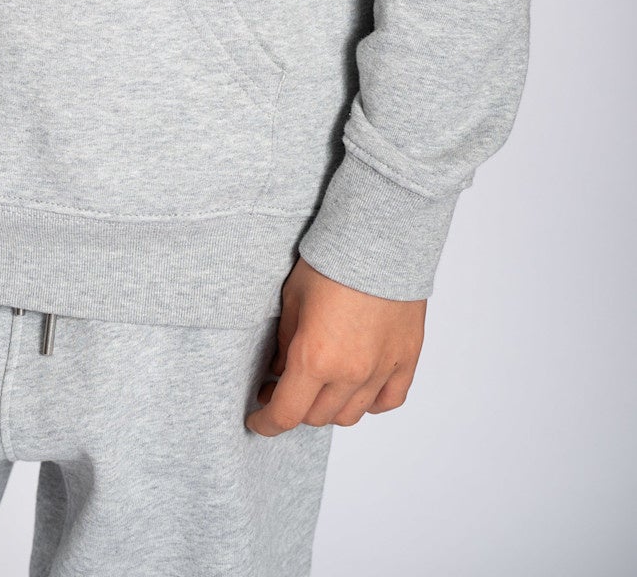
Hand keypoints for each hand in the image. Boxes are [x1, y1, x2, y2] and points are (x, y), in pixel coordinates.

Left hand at [245, 255, 425, 434]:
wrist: (380, 238)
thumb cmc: (331, 262)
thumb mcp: (292, 299)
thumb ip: (286, 344)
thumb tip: (281, 371)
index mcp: (315, 359)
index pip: (286, 415)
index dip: (266, 423)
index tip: (257, 420)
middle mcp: (350, 374)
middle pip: (317, 417)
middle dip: (294, 407)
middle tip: (281, 387)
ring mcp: (381, 371)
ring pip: (350, 415)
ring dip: (329, 407)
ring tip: (318, 386)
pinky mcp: (406, 360)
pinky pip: (387, 401)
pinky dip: (369, 401)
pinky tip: (355, 387)